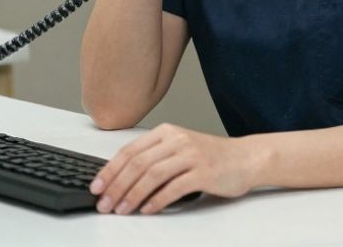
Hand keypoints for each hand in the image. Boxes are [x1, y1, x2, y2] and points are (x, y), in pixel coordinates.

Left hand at [89, 123, 258, 214]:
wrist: (246, 158)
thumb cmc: (210, 157)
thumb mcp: (179, 148)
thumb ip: (155, 157)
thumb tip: (121, 179)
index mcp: (166, 132)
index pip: (130, 151)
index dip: (110, 170)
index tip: (96, 187)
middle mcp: (176, 140)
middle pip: (138, 164)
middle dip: (116, 186)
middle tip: (104, 203)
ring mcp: (191, 155)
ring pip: (152, 175)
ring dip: (133, 195)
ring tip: (122, 210)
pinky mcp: (203, 172)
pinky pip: (174, 187)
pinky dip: (157, 200)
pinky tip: (147, 210)